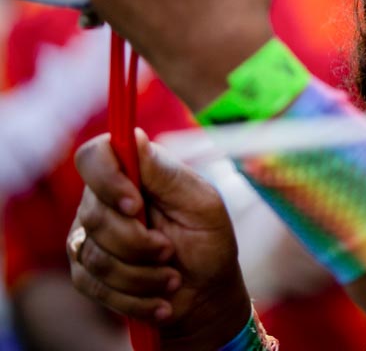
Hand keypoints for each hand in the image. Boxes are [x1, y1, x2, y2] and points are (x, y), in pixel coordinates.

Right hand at [70, 130, 250, 350]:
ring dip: (142, 274)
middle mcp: (103, 201)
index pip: (94, 156)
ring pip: (95, 255)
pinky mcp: (85, 273)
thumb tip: (134, 136)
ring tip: (172, 278)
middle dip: (138, 242)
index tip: (134, 203)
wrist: (205, 293)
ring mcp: (88, 237)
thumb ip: (166, 173)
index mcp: (133, 173)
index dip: (106, 178)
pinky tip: (161, 302)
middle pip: (94, 215)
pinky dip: (135, 298)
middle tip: (169, 251)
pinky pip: (95, 286)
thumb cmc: (208, 240)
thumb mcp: (201, 203)